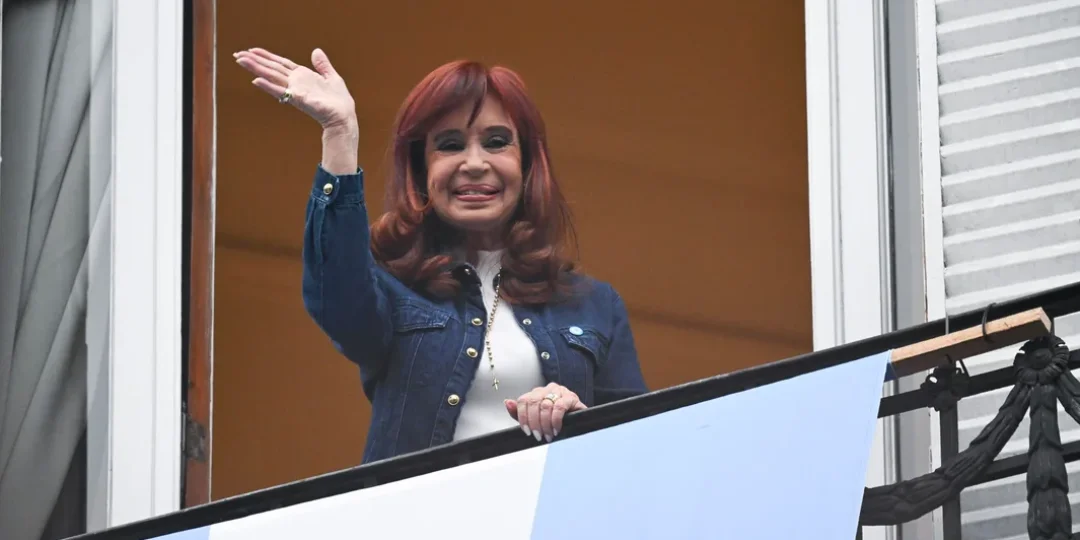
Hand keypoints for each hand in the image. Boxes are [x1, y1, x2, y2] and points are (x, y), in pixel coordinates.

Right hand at [234, 47, 356, 132]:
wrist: (344, 116)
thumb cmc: (338, 100)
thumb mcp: (331, 77)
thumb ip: (322, 65)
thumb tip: (316, 51)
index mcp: (302, 75)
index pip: (280, 63)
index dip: (266, 56)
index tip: (251, 49)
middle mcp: (296, 82)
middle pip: (272, 68)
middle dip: (255, 61)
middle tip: (237, 54)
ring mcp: (295, 90)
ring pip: (272, 77)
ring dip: (256, 69)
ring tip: (241, 61)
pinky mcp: (298, 99)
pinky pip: (281, 91)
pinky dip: (268, 86)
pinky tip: (256, 81)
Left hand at [505, 383, 586, 442]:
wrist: (579, 419)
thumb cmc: (556, 418)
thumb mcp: (536, 418)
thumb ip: (520, 413)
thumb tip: (507, 402)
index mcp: (536, 393)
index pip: (523, 400)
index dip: (522, 416)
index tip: (526, 431)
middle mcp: (546, 389)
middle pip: (533, 403)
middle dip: (534, 423)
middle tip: (537, 435)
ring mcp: (559, 391)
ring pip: (545, 406)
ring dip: (545, 424)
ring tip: (547, 435)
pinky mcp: (571, 397)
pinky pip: (560, 407)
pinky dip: (556, 420)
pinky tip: (556, 429)